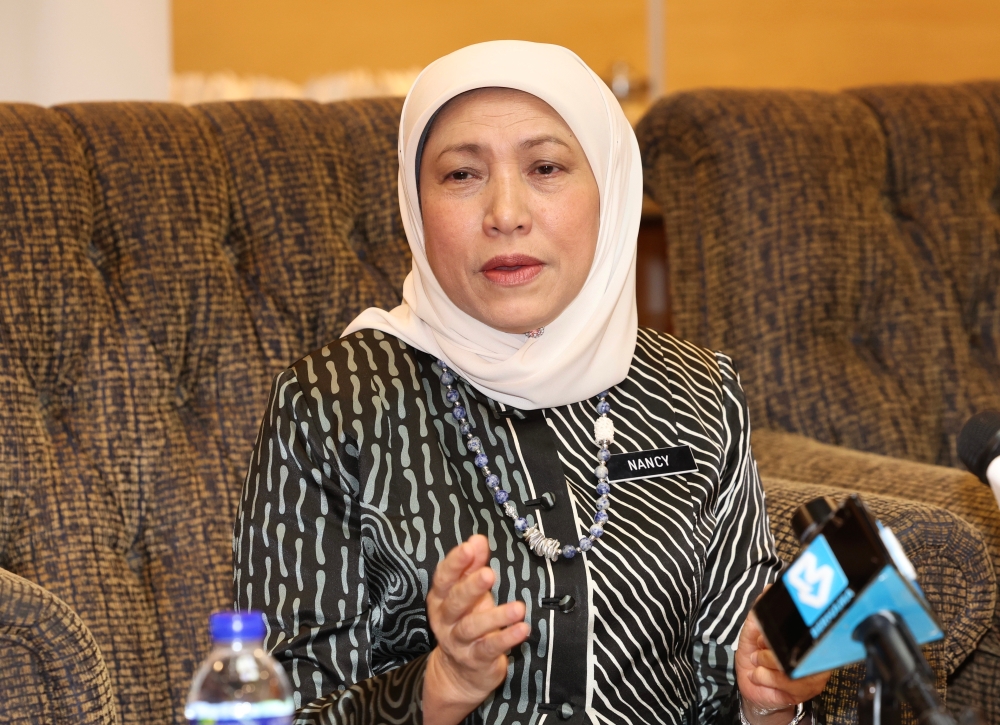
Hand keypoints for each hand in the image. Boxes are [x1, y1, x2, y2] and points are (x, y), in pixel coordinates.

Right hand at [422, 535, 530, 724]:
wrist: (460, 672)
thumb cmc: (467, 621)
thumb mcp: (469, 592)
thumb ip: (473, 565)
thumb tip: (478, 539)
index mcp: (440, 599)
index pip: (443, 578)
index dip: (455, 563)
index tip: (470, 547)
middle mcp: (445, 620)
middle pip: (454, 601)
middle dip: (471, 586)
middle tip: (489, 573)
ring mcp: (458, 642)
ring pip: (471, 627)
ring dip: (495, 616)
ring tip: (518, 607)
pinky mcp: (475, 660)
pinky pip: (489, 648)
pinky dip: (506, 638)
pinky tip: (522, 628)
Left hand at [736, 604, 829, 724]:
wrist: (751, 685)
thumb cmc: (754, 656)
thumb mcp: (751, 631)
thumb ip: (760, 612)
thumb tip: (769, 589)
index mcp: (804, 634)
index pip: (807, 625)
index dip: (785, 629)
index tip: (766, 635)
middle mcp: (816, 652)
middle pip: (800, 646)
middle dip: (771, 649)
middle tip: (759, 648)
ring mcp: (816, 673)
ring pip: (793, 666)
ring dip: (766, 664)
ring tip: (758, 662)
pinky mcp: (808, 691)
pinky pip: (789, 684)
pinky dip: (766, 678)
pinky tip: (760, 675)